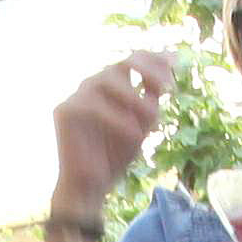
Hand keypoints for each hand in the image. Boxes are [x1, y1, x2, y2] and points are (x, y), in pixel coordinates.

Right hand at [50, 50, 178, 228]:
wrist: (91, 185)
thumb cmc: (116, 154)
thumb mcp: (143, 121)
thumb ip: (153, 93)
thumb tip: (172, 57)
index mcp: (112, 86)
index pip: (133, 59)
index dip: (156, 59)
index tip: (177, 65)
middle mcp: (94, 85)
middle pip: (122, 63)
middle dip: (149, 72)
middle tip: (168, 89)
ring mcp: (78, 95)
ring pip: (107, 79)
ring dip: (134, 98)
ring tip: (151, 119)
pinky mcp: (64, 110)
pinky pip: (92, 104)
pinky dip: (117, 118)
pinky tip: (133, 134)